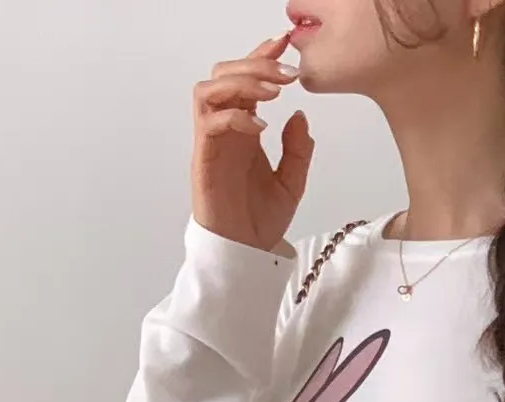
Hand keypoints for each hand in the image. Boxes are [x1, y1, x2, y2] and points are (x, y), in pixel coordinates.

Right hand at [191, 35, 314, 250]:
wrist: (245, 255)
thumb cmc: (260, 221)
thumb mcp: (292, 182)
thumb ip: (298, 150)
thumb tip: (300, 116)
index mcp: (245, 130)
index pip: (247, 80)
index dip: (262, 55)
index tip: (285, 43)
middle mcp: (226, 130)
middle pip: (224, 74)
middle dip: (254, 63)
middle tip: (286, 72)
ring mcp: (212, 142)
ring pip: (210, 89)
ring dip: (241, 82)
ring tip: (272, 92)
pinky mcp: (203, 159)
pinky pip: (209, 123)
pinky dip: (235, 116)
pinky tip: (260, 126)